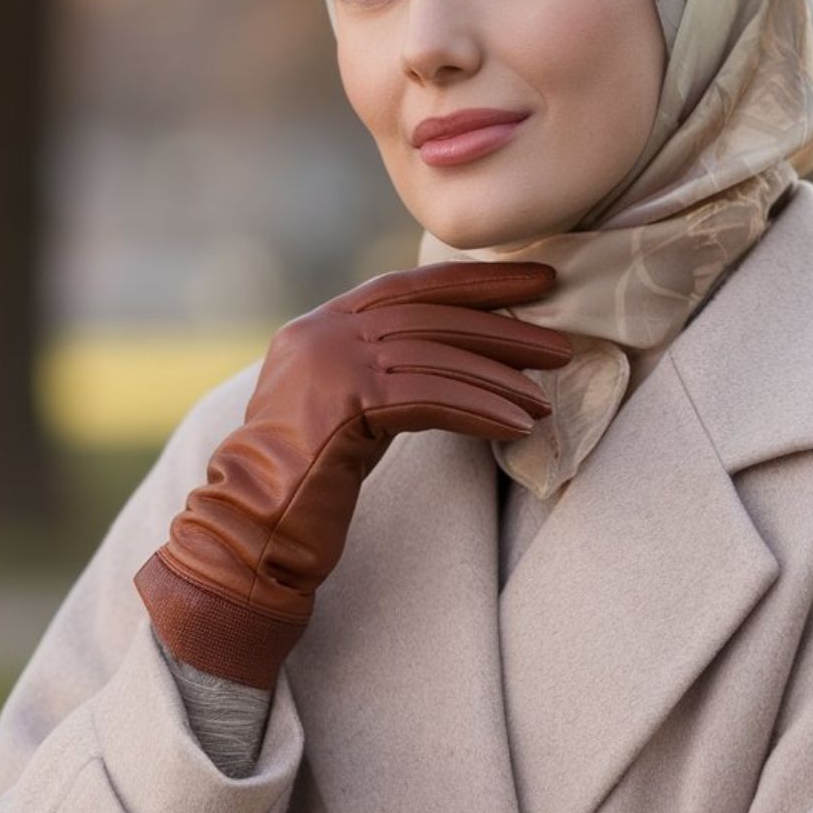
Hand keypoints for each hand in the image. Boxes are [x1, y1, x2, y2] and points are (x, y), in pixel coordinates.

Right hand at [134, 261, 572, 685]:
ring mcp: (328, 362)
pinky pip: (431, 397)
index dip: (476, 281)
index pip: (409, 285)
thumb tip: (458, 355)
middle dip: (503, 324)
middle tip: (562, 340)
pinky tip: (518, 425)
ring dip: (501, 378)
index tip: (538, 281)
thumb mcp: (345, 409)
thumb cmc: (306, 484)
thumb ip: (382, 370)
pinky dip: (481, 410)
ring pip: (436, 356)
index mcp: (320, 324)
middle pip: (430, 313)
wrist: (250, 532)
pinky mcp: (344, 404)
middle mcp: (321, 331)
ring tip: (546, 399)